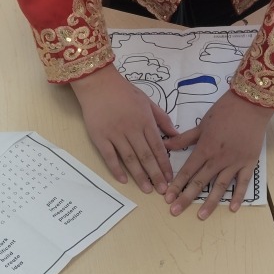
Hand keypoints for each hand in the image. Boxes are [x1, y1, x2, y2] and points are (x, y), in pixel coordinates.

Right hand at [71, 64, 177, 193]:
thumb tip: (176, 135)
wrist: (98, 83)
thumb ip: (162, 119)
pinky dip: (117, 169)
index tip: (170, 177)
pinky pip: (110, 157)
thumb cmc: (124, 92)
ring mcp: (115, 134)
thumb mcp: (147, 101)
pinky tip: (123, 180)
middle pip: (146, 156)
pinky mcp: (100, 138)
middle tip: (163, 190)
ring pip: (130, 159)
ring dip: (140, 175)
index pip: (158, 146)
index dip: (165, 164)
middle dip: (156, 174)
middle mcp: (132, 129)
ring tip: (147, 189)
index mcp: (145, 121)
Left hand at [164, 90, 272, 218]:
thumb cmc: (224, 111)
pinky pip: (243, 182)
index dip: (176, 185)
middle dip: (186, 198)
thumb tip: (164, 144)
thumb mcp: (201, 124)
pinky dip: (238, 195)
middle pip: (200, 182)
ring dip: (210, 202)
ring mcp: (235, 162)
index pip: (187, 171)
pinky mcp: (249, 162)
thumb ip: (184, 138)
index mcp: (204, 149)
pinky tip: (233, 208)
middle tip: (174, 212)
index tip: (167, 198)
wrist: (251, 103)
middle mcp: (218, 159)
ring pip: (220, 186)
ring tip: (200, 216)